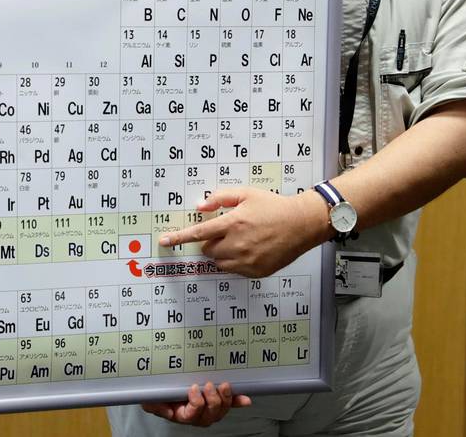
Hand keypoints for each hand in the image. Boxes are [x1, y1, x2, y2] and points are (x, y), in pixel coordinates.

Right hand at [142, 381, 250, 426]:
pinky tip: (245, 399)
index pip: (192, 415)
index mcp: (182, 414)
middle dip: (213, 401)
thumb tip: (168, 412)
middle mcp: (197, 413)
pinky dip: (238, 401)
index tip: (193, 388)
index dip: (196, 403)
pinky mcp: (217, 398)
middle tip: (210, 385)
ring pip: (221, 409)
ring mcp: (208, 407)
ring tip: (224, 386)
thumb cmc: (158, 394)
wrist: (163, 385)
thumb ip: (155, 406)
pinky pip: (230, 403)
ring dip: (225, 399)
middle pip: (210, 414)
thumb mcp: (150, 399)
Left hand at [159, 187, 328, 277]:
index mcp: (233, 223)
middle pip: (208, 250)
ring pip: (219, 262)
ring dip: (222, 253)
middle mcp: (238, 245)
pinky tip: (250, 249)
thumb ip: (220, 198)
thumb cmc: (273, 206)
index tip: (164, 241)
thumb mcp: (246, 194)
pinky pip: (235, 270)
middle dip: (211, 241)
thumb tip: (200, 206)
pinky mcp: (256, 272)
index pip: (198, 233)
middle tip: (227, 231)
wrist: (301, 224)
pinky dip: (236, 262)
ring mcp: (247, 261)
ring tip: (239, 240)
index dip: (179, 237)